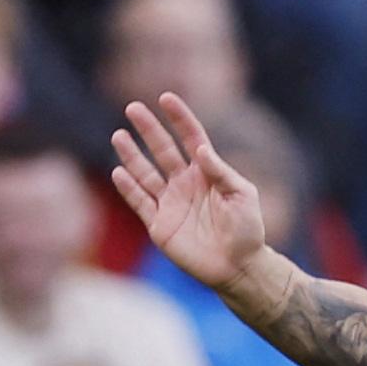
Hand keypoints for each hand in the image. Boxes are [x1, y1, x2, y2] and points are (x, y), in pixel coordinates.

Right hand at [110, 92, 268, 291]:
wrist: (239, 267)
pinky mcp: (160, 224)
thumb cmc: (248, 231)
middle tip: (134, 108)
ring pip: (145, 173)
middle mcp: (185, 184)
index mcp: (207, 173)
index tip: (166, 98)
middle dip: (149, 129)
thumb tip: (201, 149)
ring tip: (119, 135)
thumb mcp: (243, 196)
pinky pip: (140, 202)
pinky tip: (119, 172)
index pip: (191, 138)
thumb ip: (222, 172)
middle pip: (162, 150)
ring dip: (131, 155)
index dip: (179, 118)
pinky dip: (129, 188)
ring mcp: (170, 203)